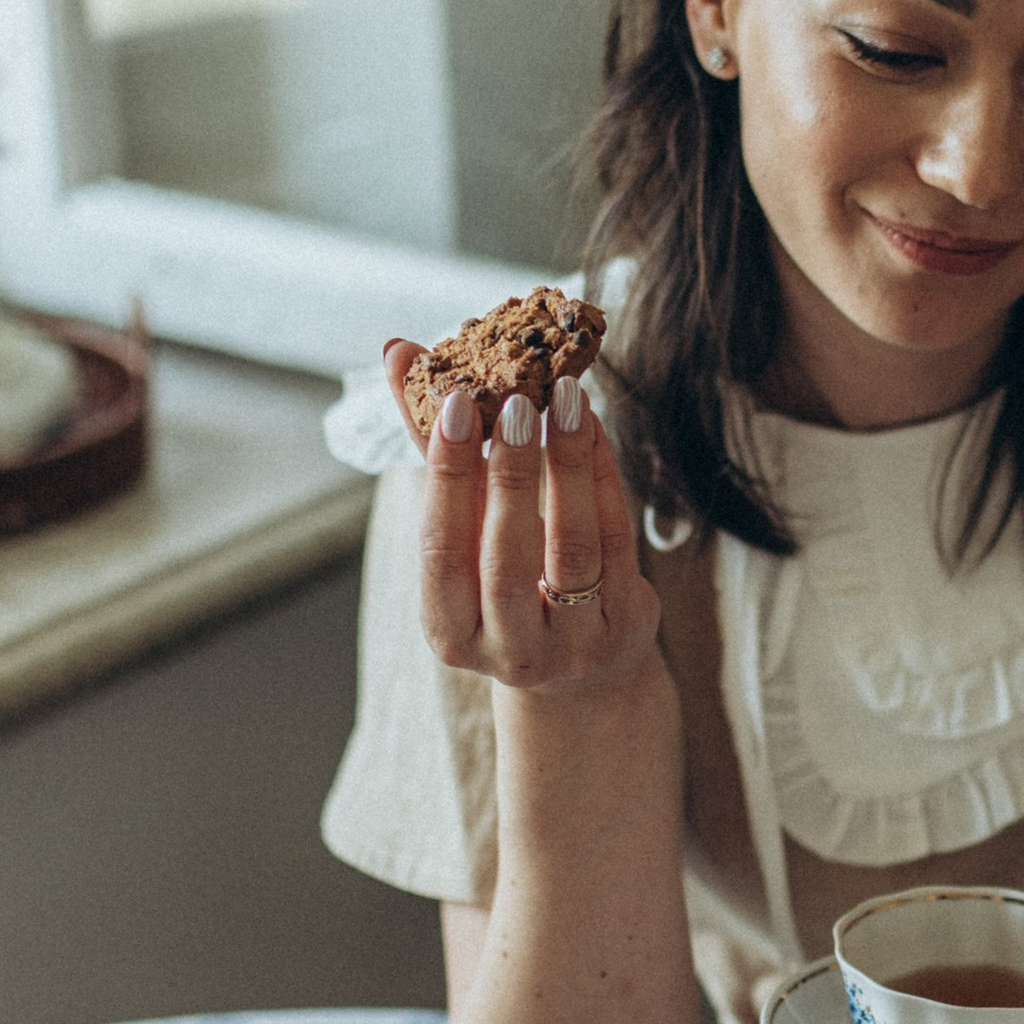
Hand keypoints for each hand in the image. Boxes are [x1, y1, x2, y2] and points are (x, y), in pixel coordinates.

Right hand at [386, 338, 661, 700]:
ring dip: (570, 464)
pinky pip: (618, 540)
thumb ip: (433, 449)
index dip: (448, 476)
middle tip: (517, 399)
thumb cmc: (505, 581)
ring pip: (573, 548)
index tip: (456, 404)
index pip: (441, 552)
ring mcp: (574, 645)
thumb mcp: (463, 532)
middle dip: (511, 473)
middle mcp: (509, 650)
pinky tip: (592, 425)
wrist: (581, 669)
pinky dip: (604, 474)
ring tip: (566, 397)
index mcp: (450, 632)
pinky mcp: (627, 626)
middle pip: (506, 557)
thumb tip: (397, 353)